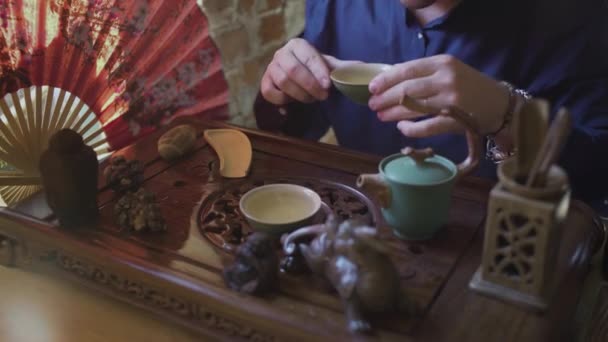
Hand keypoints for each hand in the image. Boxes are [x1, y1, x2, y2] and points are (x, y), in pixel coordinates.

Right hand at [261, 38, 360, 104]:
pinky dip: (282, 101)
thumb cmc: (314, 68)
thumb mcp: (328, 65)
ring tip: (311, 99)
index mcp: (297, 44)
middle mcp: (281, 53)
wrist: (296, 72)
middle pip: (293, 71)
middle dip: (310, 86)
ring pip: (283, 83)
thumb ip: (344, 67)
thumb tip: (364, 69)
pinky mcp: (265, 82)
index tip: (328, 85)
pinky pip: (269, 93)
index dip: (318, 72)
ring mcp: (271, 68)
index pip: (308, 57)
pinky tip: (292, 105)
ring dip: (300, 94)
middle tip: (323, 96)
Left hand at [367, 55, 508, 136]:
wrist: (500, 104)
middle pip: (407, 89)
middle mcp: (446, 79)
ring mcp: (451, 100)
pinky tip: (401, 128)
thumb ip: (424, 74)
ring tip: (380, 116)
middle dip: (386, 98)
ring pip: (414, 107)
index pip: (408, 69)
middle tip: (373, 105)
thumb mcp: (448, 72)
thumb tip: (390, 81)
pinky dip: (411, 129)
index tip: (372, 87)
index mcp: (443, 63)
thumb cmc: (470, 87)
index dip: (387, 79)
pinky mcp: (455, 120)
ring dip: (393, 113)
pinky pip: (426, 126)